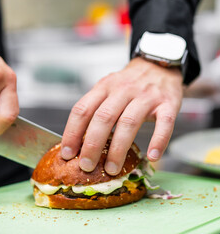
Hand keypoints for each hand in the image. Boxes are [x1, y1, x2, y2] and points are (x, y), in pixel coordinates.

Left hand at [60, 57, 183, 174]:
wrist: (158, 65)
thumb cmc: (128, 85)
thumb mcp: (106, 89)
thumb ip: (94, 110)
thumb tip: (76, 143)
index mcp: (103, 87)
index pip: (82, 110)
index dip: (72, 132)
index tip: (67, 154)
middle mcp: (122, 90)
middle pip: (103, 118)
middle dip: (92, 144)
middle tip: (87, 165)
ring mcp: (146, 96)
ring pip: (129, 123)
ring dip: (119, 149)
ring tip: (112, 169)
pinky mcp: (168, 103)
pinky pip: (164, 123)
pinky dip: (159, 141)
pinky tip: (151, 157)